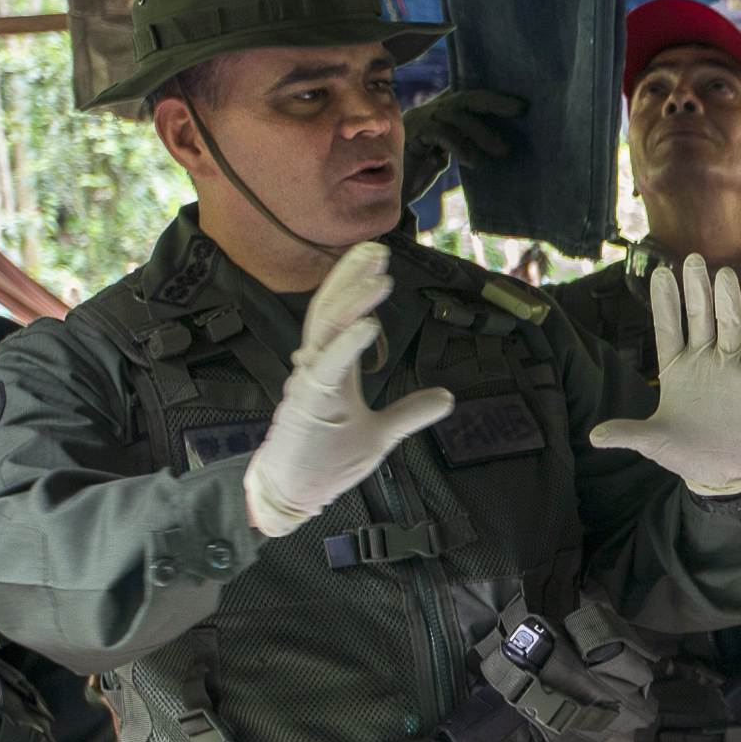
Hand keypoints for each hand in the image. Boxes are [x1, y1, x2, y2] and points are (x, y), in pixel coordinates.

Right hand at [243, 241, 454, 537]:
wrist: (292, 493)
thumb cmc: (326, 461)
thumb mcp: (380, 434)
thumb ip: (410, 412)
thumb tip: (448, 397)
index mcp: (330, 368)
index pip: (340, 315)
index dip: (356, 286)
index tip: (378, 262)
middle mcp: (316, 366)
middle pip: (330, 309)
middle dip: (352, 277)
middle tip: (376, 248)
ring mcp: (308, 382)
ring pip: (326, 328)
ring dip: (354, 300)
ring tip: (381, 277)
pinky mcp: (307, 403)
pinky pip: (329, 366)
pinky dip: (349, 342)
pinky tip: (371, 323)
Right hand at [401, 86, 523, 193]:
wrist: (384, 191)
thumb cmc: (416, 175)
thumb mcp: (445, 157)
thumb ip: (465, 145)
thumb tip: (501, 147)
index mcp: (440, 114)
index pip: (470, 99)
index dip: (494, 99)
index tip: (522, 106)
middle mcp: (429, 112)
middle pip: (464, 98)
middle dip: (493, 102)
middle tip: (519, 110)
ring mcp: (419, 121)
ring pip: (454, 115)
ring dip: (481, 132)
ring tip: (503, 151)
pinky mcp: (411, 135)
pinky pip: (440, 133)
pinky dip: (460, 146)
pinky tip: (473, 162)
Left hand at [588, 254, 740, 496]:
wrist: (722, 471)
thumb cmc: (685, 452)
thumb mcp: (653, 442)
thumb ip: (628, 433)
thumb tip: (594, 436)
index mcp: (675, 368)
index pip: (667, 328)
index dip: (665, 303)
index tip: (660, 273)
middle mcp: (702, 361)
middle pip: (699, 318)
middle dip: (695, 290)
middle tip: (693, 260)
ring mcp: (729, 368)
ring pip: (729, 328)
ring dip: (727, 303)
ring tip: (726, 275)